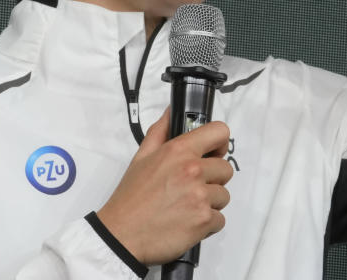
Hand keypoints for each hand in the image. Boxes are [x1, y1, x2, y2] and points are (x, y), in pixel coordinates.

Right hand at [96, 108, 232, 265]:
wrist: (121, 235)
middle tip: (190, 189)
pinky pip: (219, 219)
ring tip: (185, 208)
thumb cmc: (131, 197)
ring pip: (223, 196)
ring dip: (209, 203)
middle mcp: (193, 170)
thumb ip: (160, 131)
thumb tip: (171, 111)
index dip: (219, 143)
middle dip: (212, 179)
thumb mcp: (141, 157)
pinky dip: (206, 224)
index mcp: (179, 151)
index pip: (220, 131)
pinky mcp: (203, 221)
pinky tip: (187, 223)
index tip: (212, 154)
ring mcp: (200, 196)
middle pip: (226, 169)